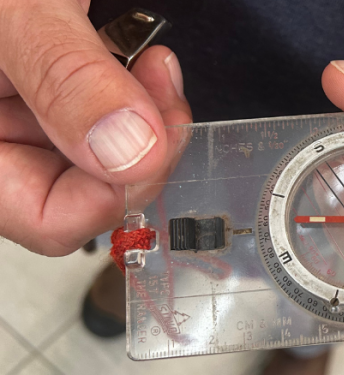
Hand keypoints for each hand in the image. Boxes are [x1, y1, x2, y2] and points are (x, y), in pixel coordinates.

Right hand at [0, 0, 190, 255]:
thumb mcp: (11, 8)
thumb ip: (64, 76)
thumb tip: (130, 152)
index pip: (49, 218)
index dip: (115, 190)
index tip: (157, 136)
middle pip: (83, 186)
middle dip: (142, 143)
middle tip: (162, 80)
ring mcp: (11, 114)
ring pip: (98, 152)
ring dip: (141, 112)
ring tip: (149, 56)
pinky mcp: (36, 87)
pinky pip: (94, 113)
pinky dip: (123, 87)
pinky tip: (133, 51)